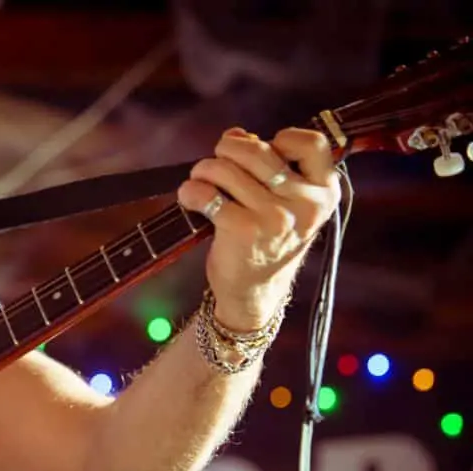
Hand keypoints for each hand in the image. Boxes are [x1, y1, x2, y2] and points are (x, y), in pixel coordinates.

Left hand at [177, 126, 341, 330]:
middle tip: (218, 163)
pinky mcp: (242, 231)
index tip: (265, 151)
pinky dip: (191, 191)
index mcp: (324, 192)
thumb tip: (236, 134)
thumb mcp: (287, 203)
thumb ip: (270, 165)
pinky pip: (207, 194)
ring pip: (227, 169)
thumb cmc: (268, 238)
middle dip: (228, 149)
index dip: (282, 138)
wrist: (256, 291)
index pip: (312, 143)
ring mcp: (274, 218)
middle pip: (258, 150)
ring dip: (205, 169)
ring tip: (202, 181)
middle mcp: (305, 204)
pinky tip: (191, 197)